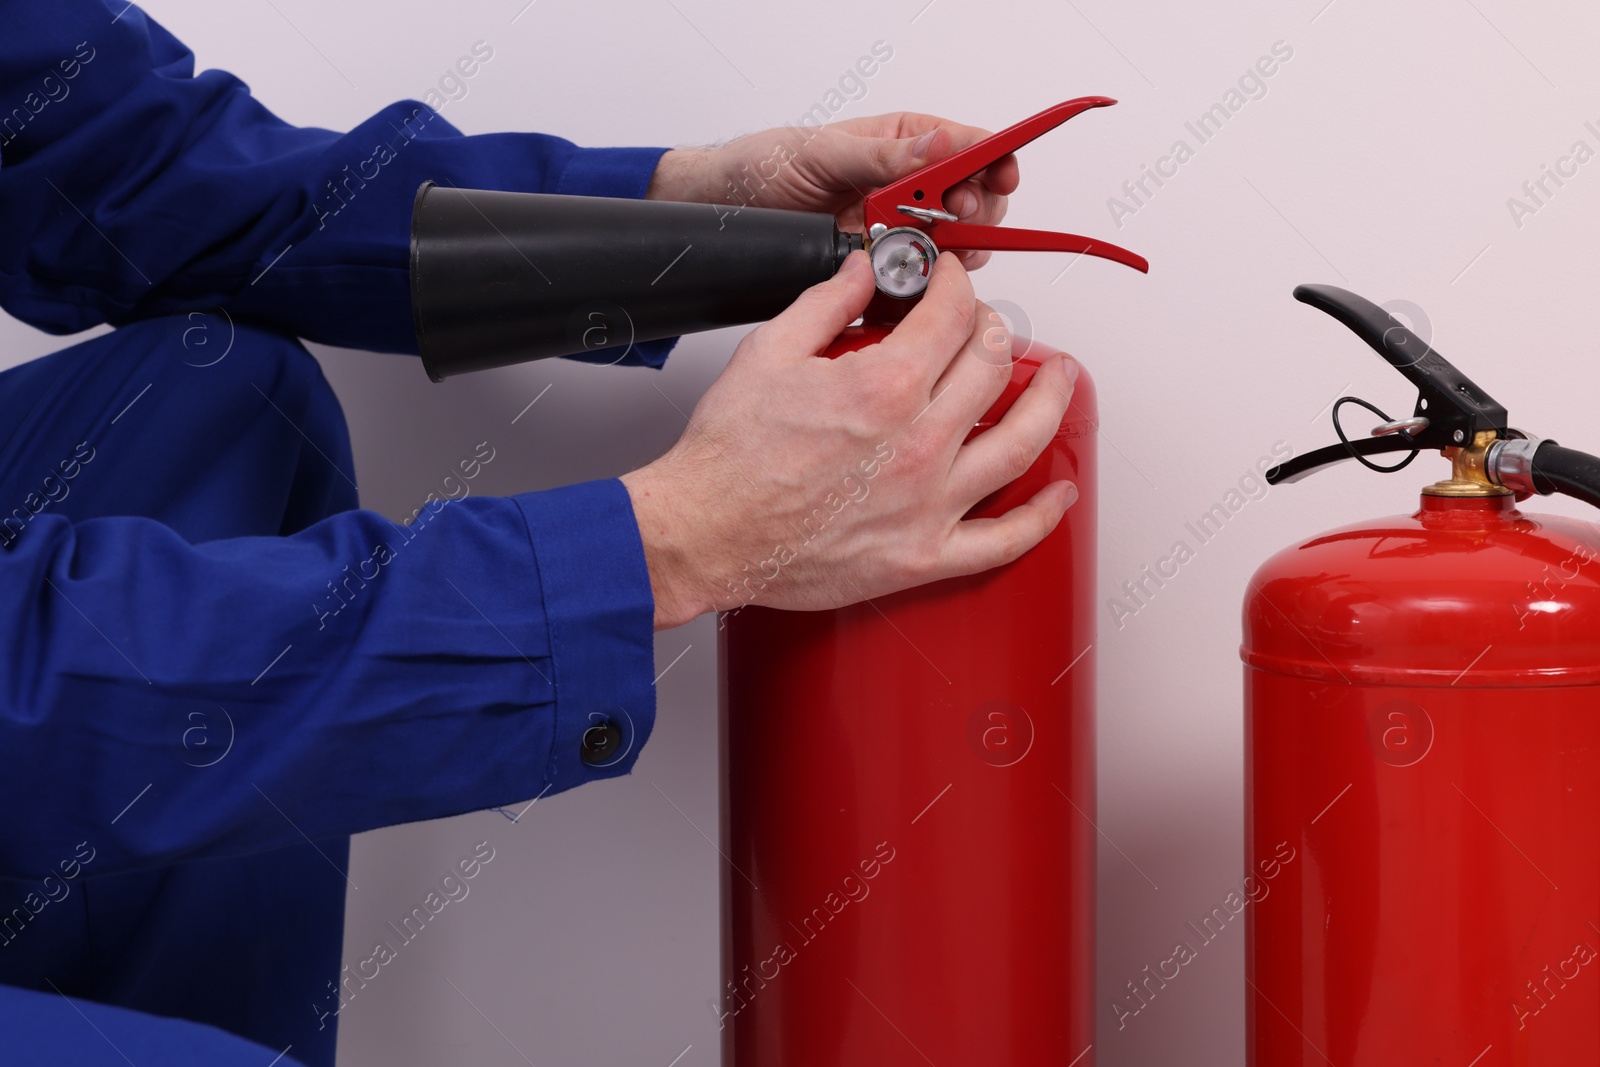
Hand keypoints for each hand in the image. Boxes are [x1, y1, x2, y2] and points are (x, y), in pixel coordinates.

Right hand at [620, 251, 1077, 629]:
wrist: (705, 533)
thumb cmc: (729, 457)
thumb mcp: (769, 353)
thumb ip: (828, 304)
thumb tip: (864, 271)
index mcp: (885, 386)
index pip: (951, 315)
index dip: (956, 283)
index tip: (950, 281)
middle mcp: (919, 442)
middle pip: (990, 366)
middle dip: (993, 328)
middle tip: (986, 324)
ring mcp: (928, 503)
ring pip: (1021, 443)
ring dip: (1049, 402)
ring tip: (1060, 379)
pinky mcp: (923, 556)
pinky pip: (1002, 539)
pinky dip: (1041, 516)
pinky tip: (1058, 492)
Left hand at [646, 113, 1019, 268]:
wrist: (724, 212)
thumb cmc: (764, 168)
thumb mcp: (822, 152)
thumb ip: (883, 155)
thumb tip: (940, 146)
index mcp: (901, 146)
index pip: (967, 149)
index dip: (991, 162)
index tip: (999, 178)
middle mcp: (905, 188)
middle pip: (971, 202)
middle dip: (972, 213)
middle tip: (951, 220)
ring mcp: (895, 231)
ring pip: (951, 247)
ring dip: (949, 254)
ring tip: (925, 253)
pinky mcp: (879, 270)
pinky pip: (915, 283)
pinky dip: (919, 288)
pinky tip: (907, 284)